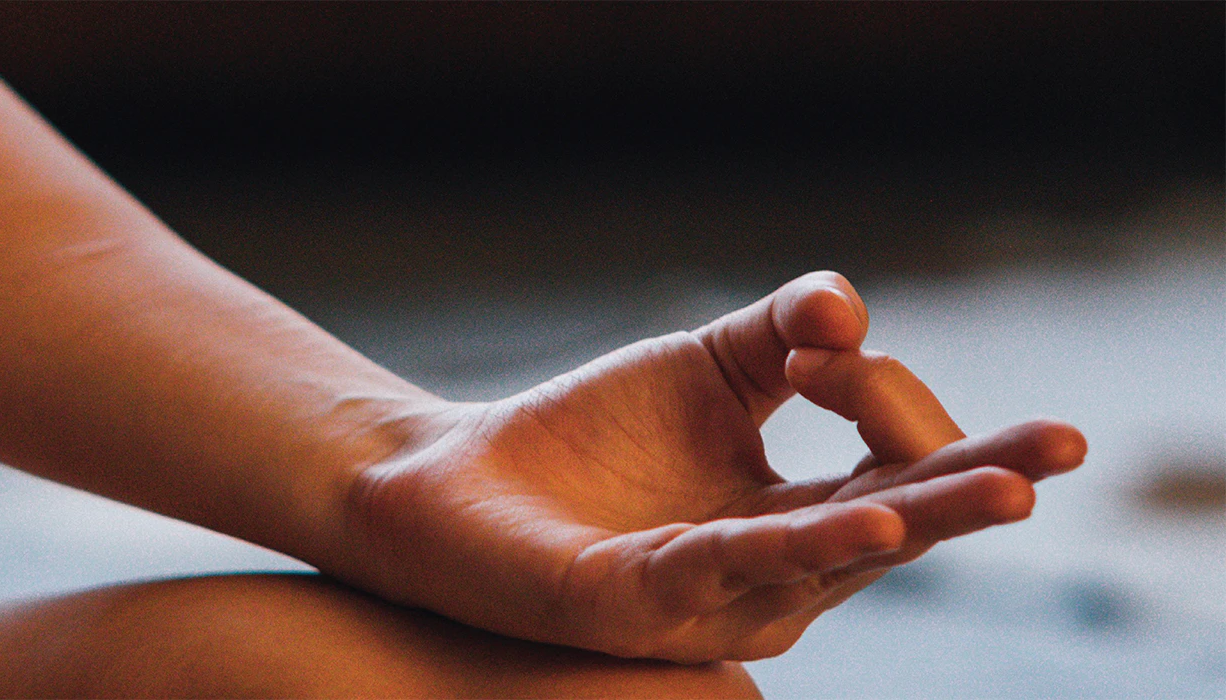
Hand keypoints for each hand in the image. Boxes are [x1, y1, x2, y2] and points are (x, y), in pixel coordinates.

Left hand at [333, 272, 1084, 662]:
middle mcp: (771, 571)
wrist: (455, 479)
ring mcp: (709, 596)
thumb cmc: (587, 435)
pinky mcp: (639, 602)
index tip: (827, 339)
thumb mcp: (702, 367)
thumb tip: (853, 305)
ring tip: (999, 493)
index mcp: (796, 514)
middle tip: (1065, 450)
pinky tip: (867, 527)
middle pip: (893, 525)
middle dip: (977, 485)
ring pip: (826, 560)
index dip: (883, 394)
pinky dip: (800, 547)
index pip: (888, 465)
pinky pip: (728, 570)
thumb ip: (780, 329)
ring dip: (913, 520)